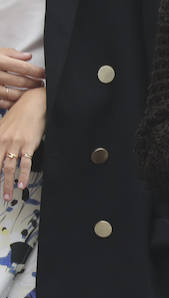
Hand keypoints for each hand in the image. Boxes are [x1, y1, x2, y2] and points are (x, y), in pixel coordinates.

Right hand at [0, 48, 44, 110]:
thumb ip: (12, 54)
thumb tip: (28, 56)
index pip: (24, 68)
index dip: (37, 71)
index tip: (44, 73)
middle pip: (21, 82)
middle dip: (35, 83)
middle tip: (41, 84)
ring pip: (14, 94)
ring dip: (27, 94)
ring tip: (33, 92)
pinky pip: (4, 103)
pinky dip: (14, 102)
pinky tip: (20, 99)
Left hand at [0, 86, 44, 201]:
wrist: (36, 103)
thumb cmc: (21, 112)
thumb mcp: (4, 124)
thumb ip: (0, 138)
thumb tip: (0, 149)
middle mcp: (4, 141)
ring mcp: (16, 144)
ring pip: (9, 168)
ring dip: (7, 183)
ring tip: (7, 194)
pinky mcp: (29, 145)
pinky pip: (25, 163)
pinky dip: (23, 175)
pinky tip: (22, 184)